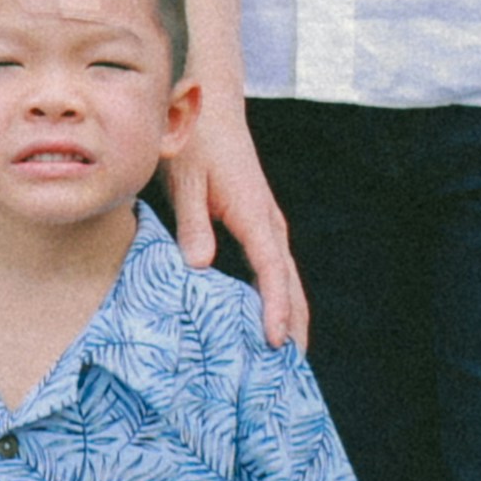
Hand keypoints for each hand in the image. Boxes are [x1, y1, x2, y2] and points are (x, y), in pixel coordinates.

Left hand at [167, 85, 309, 349]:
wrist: (210, 108)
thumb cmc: (194, 142)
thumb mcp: (185, 179)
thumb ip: (192, 223)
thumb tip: (200, 268)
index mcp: (253, 213)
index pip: (272, 270)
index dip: (277, 307)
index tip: (278, 341)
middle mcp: (269, 222)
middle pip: (291, 283)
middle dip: (295, 325)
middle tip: (292, 373)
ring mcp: (268, 224)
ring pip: (288, 278)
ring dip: (291, 315)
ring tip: (288, 360)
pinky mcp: (260, 224)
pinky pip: (276, 269)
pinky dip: (279, 298)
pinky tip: (270, 321)